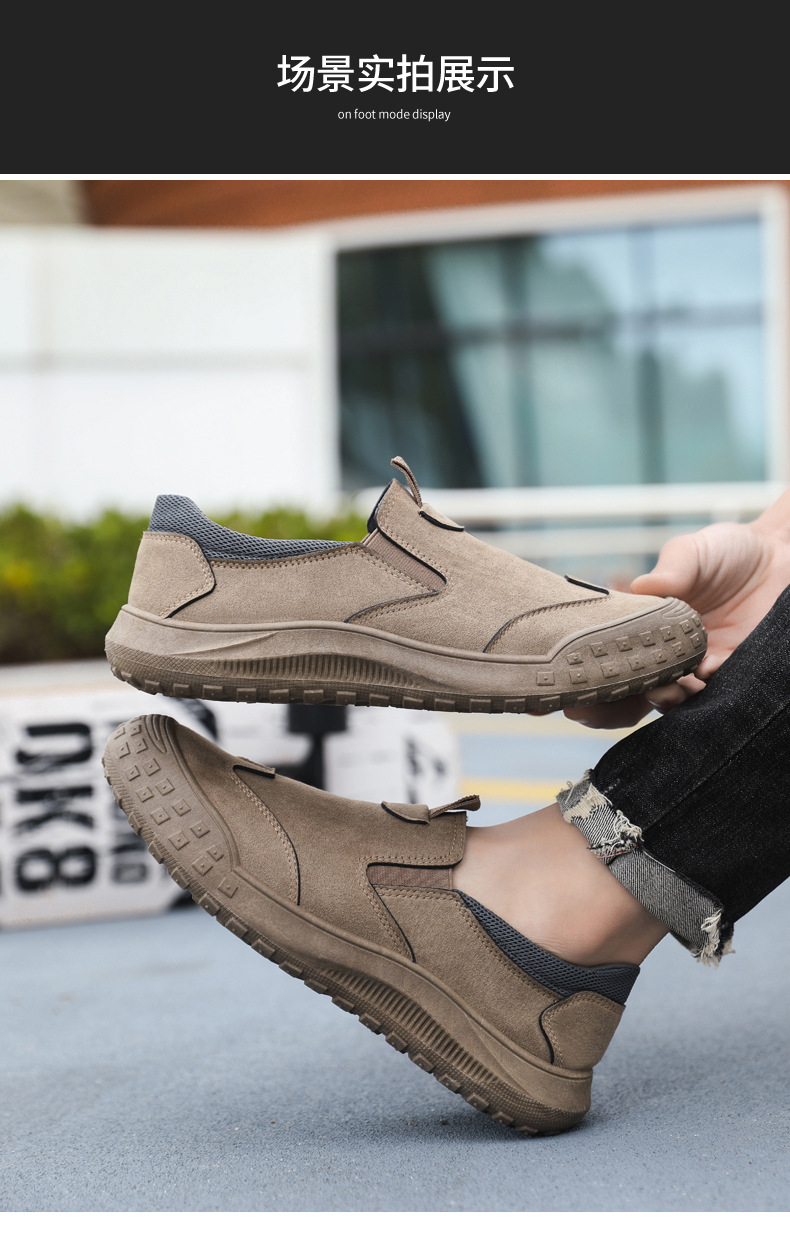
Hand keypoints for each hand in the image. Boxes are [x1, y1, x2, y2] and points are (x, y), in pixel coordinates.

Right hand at [564, 509, 789, 728]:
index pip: (604, 659)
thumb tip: (642, 586)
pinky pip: (710, 698)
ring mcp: (697, 669)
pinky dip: (701, 694)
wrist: (783, 557)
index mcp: (641, 628)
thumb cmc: (729, 551)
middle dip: (610, 705)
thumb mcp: (691, 551)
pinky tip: (701, 677)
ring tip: (664, 690)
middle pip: (628, 693)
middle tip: (601, 703)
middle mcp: (664, 655)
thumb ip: (671, 569)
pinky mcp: (733, 675)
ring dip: (660, 700)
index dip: (584, 678)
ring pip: (667, 701)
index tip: (563, 691)